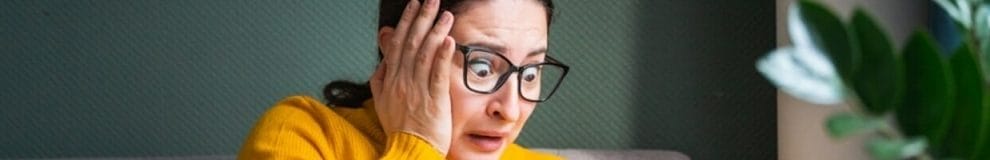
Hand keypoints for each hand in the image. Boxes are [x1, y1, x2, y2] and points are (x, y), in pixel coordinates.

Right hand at [369, 0, 455, 154]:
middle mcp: (402, 82)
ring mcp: (417, 90)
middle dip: (421, 19)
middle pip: (411, 43)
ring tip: (445, 15)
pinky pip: (436, 74)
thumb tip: (382, 62)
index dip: (407, 23)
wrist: (409, 151)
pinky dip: (442, 56)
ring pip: (425, 54)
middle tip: (430, 1)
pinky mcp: (433, 100)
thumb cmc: (400, 129)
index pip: (398, 44)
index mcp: (391, 80)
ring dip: (435, 32)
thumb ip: (380, 80)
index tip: (413, 6)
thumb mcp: (382, 103)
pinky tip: (449, 40)